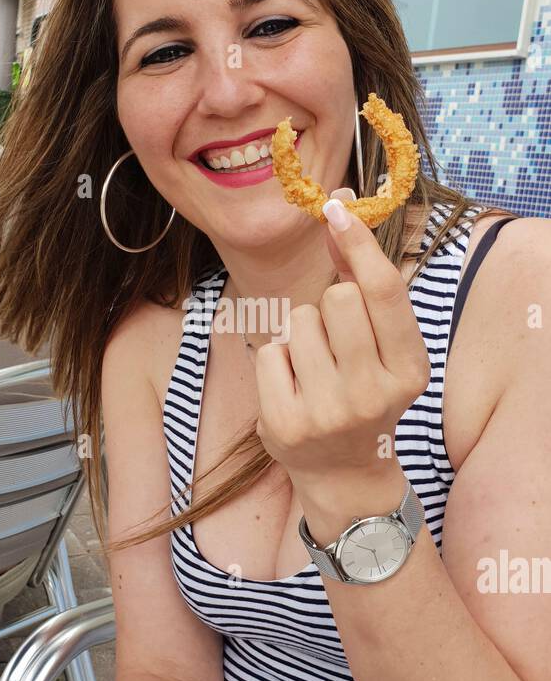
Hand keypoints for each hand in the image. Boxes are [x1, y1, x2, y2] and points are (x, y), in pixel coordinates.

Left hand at [253, 188, 430, 487]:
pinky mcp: (286, 423)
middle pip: (337, 298)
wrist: (344, 472)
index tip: (337, 208)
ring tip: (316, 370)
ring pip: (299, 321)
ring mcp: (329, 412)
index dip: (359, 243)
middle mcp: (374, 392)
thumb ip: (363, 282)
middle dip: (330, 305)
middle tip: (335, 341)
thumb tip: (339, 210)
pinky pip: (270, 351)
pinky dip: (278, 361)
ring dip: (302, 335)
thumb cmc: (364, 391)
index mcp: (410, 369)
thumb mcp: (382, 346)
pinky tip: (293, 388)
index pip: (382, 291)